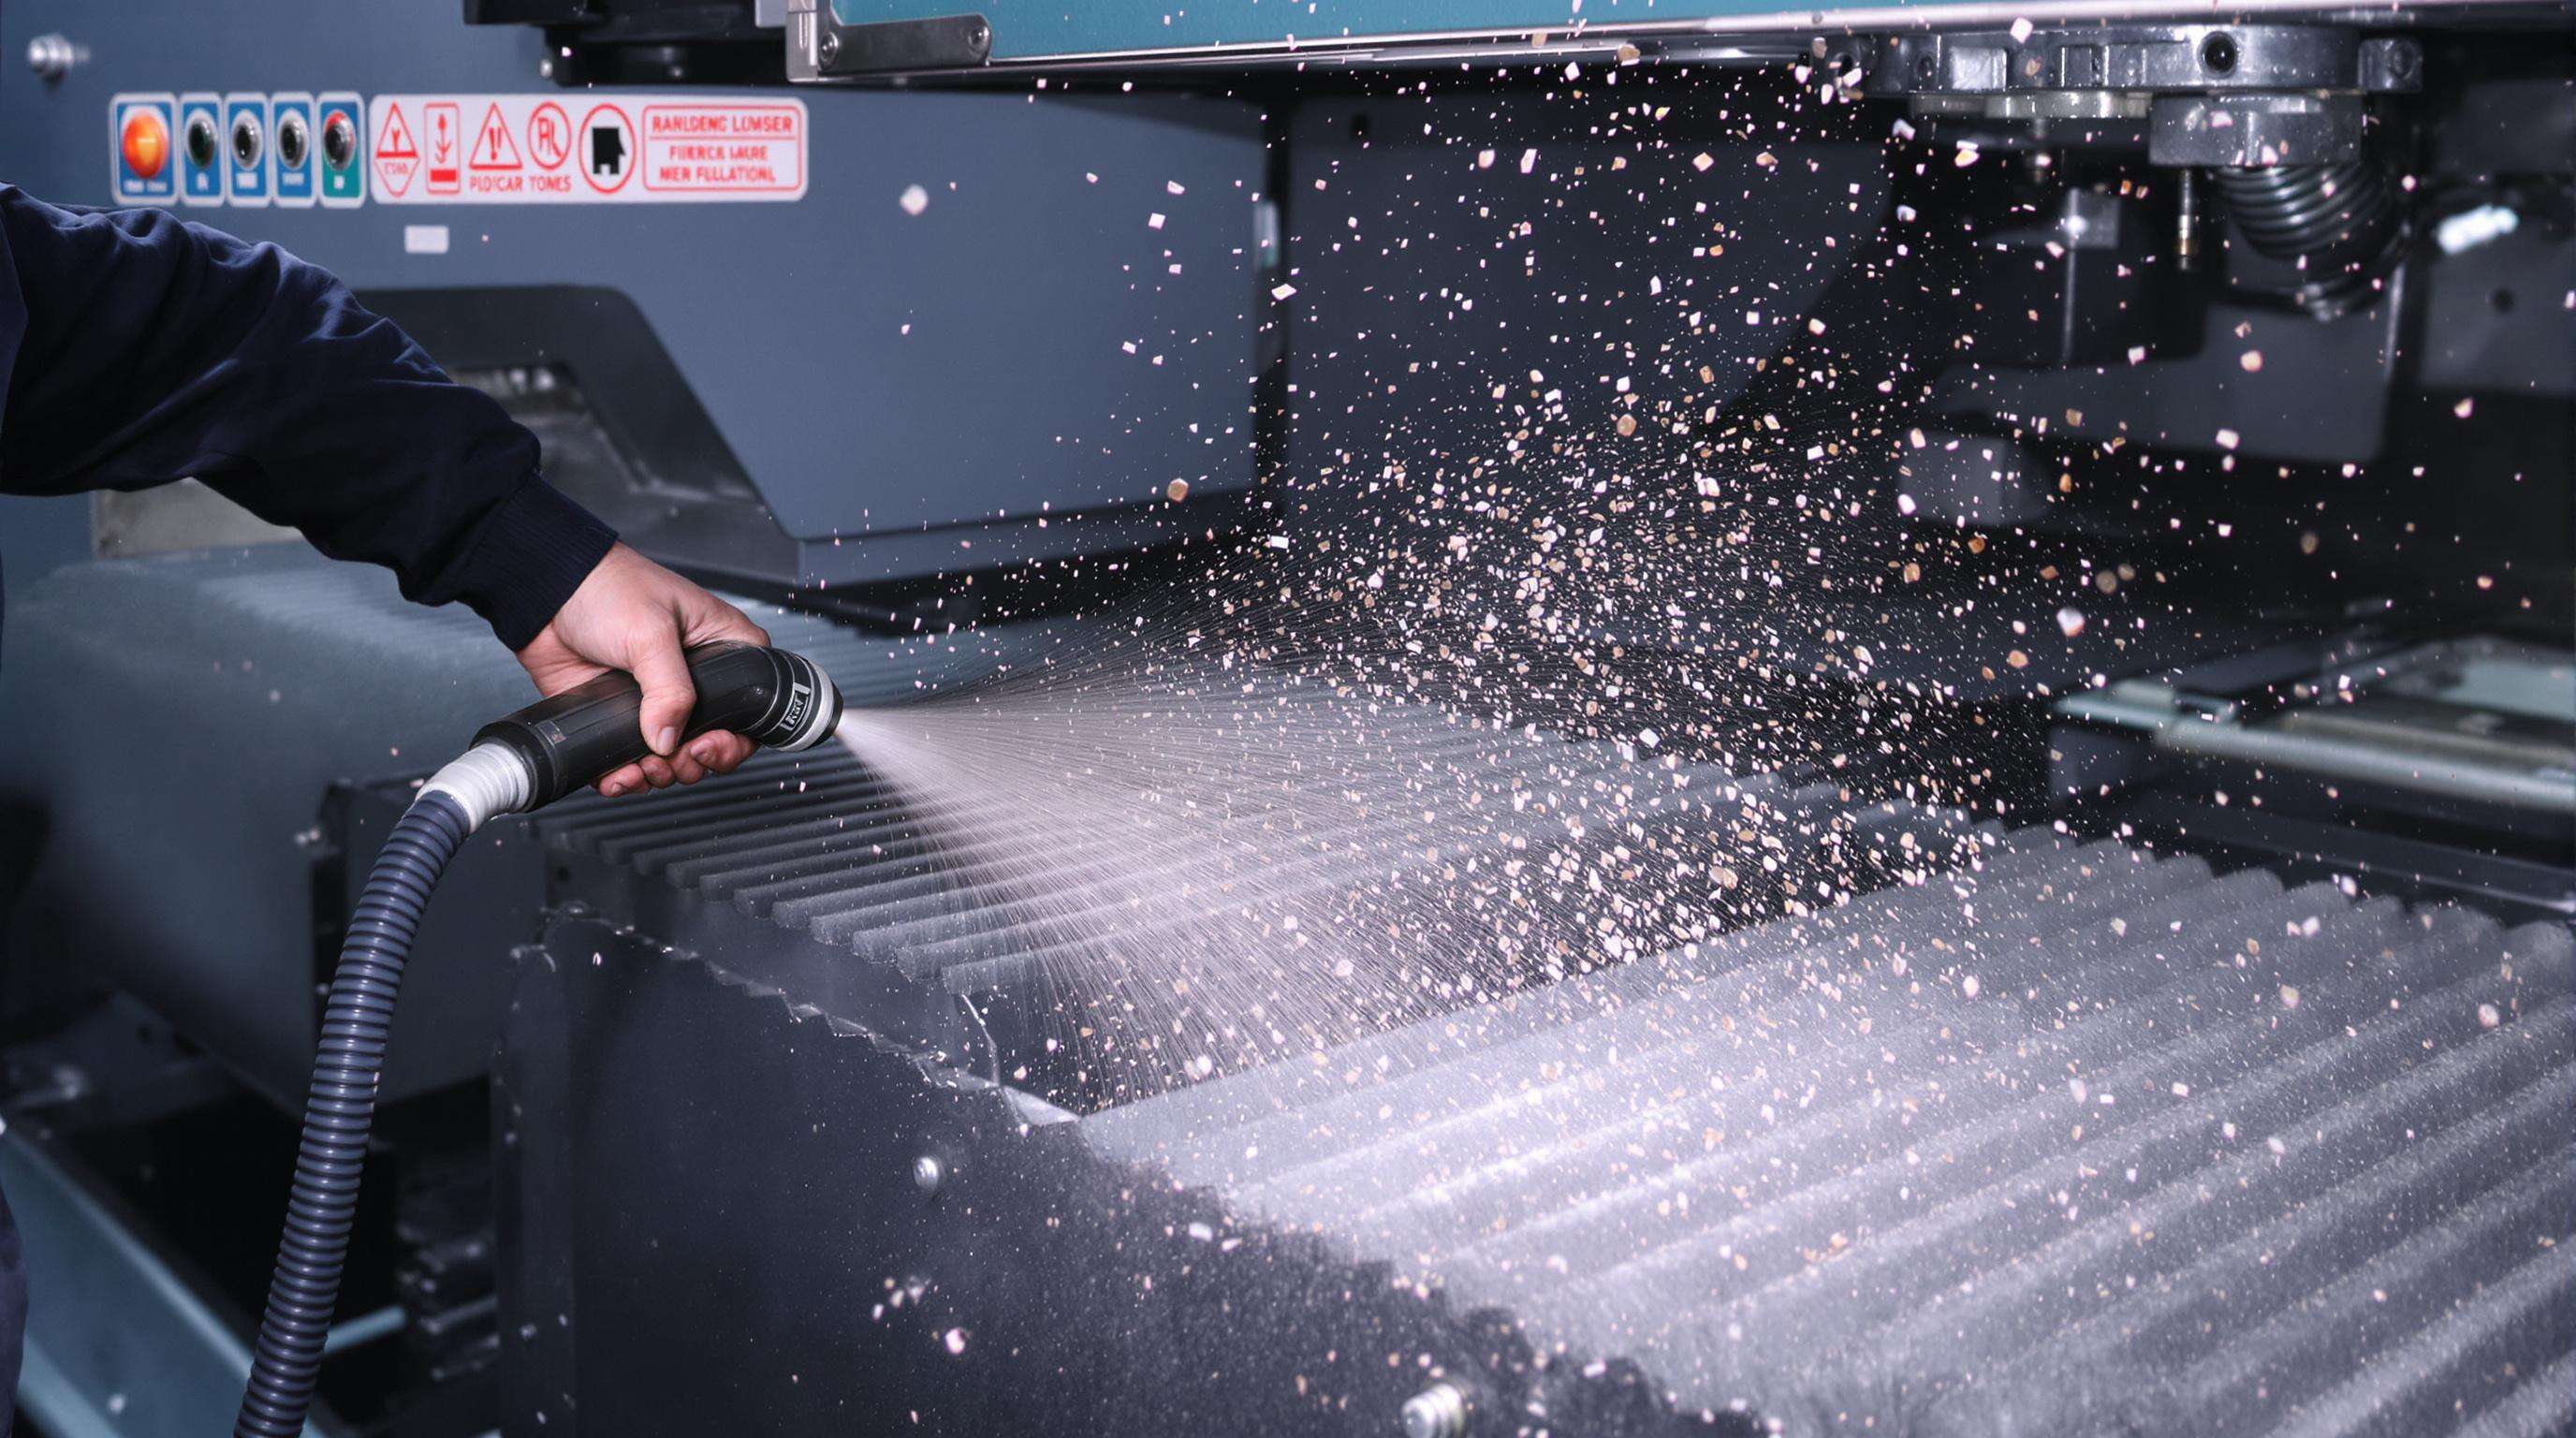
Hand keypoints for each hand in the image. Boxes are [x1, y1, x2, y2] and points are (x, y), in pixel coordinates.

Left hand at [513, 542, 770, 795]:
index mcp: (723, 650)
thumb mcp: (651, 633)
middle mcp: (695, 681)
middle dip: (692, 762)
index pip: (752, 707)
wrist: (549, 594)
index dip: (736, 738)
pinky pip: (632, 760)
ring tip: (642, 768)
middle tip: (674, 759)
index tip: (708, 745)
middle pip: (714, 743)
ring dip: (660, 774)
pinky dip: (627, 778)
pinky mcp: (623, 717)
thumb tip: (669, 739)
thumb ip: (668, 689)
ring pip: (673, 758)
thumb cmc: (610, 587)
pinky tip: (619, 776)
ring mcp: (658, 703)